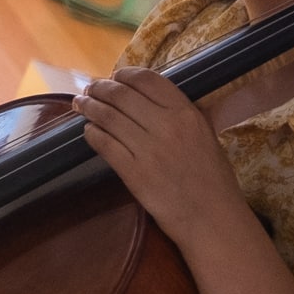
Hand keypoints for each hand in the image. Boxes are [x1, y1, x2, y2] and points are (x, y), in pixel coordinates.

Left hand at [77, 66, 254, 250]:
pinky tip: (89, 131)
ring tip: (80, 104)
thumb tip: (156, 94)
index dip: (125, 74)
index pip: (148, 80)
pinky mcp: (134, 173)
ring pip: (108, 117)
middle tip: (90, 88)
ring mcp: (149, 150)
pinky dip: (91, 133)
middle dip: (100, 88)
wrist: (212, 219)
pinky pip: (104, 144)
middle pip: (121, 95)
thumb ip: (184, 113)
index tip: (114, 76)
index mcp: (187, 114)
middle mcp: (167, 127)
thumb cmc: (213, 179)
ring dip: (89, 106)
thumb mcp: (207, 135)